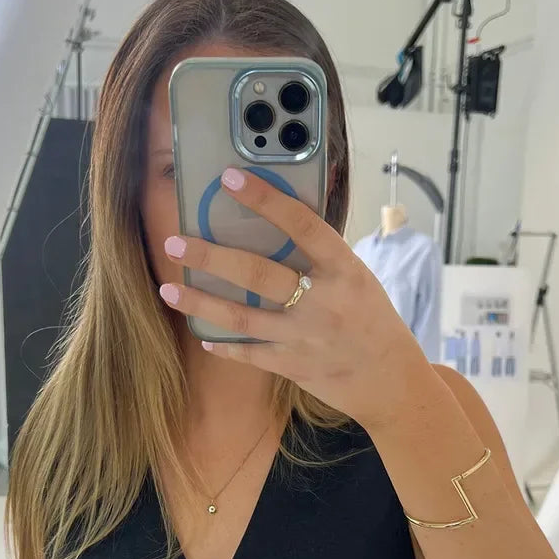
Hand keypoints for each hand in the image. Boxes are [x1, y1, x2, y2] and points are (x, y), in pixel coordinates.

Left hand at [159, 166, 426, 433]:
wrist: (390, 381)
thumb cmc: (371, 320)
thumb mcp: (356, 278)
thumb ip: (319, 256)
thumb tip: (273, 223)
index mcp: (344, 269)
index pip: (302, 224)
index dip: (265, 199)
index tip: (230, 177)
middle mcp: (323, 301)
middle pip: (258, 273)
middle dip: (211, 257)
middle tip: (175, 242)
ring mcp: (305, 337)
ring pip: (242, 317)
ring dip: (200, 302)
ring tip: (168, 288)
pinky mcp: (293, 366)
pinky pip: (249, 354)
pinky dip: (223, 345)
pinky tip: (200, 335)